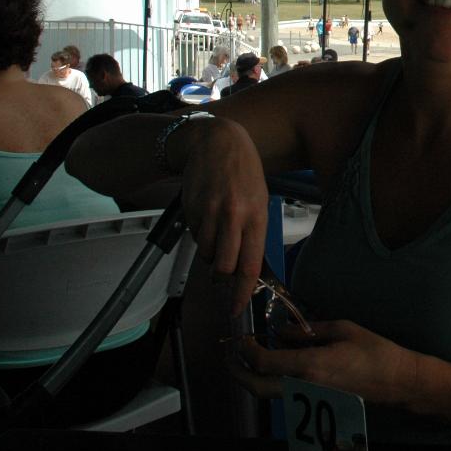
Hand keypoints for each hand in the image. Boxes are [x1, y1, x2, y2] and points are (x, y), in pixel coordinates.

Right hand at [180, 118, 268, 312]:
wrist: (215, 141)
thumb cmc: (243, 171)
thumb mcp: (259, 199)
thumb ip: (253, 232)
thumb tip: (246, 266)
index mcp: (256, 216)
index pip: (249, 265)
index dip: (241, 292)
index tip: (236, 308)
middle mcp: (232, 217)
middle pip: (223, 266)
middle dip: (222, 276)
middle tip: (222, 273)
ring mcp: (209, 213)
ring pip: (206, 254)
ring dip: (210, 253)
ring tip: (218, 232)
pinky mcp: (191, 210)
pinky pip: (195, 236)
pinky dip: (201, 235)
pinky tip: (207, 216)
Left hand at [228, 320, 418, 406]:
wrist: (395, 381)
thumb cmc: (373, 351)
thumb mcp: (341, 329)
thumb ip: (307, 331)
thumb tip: (281, 332)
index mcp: (310, 365)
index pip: (264, 361)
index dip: (248, 351)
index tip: (244, 338)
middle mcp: (304, 385)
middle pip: (258, 387)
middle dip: (239, 373)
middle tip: (231, 358)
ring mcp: (309, 397)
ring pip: (268, 394)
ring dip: (254, 378)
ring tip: (250, 359)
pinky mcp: (316, 401)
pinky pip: (284, 394)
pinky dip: (271, 381)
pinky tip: (275, 366)